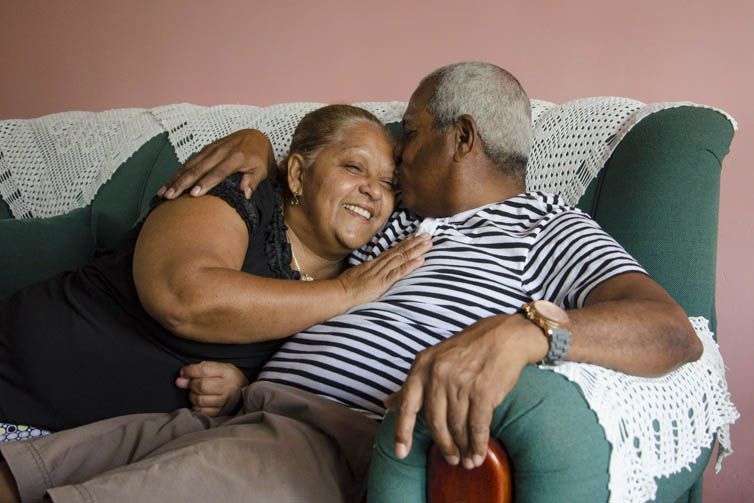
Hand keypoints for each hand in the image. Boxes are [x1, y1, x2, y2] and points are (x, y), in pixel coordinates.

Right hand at [158, 129, 274, 199]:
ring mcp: (211, 149)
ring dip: (176, 178)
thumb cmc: (259, 157)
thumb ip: (253, 180)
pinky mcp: (205, 149)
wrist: (255, 135)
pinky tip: (168, 182)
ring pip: (190, 164)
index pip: (219, 172)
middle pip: (199, 168)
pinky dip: (178, 172)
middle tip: (170, 196)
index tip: (194, 194)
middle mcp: (221, 152)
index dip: (206, 182)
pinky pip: (190, 160)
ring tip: (163, 192)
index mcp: (236, 157)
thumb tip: (245, 194)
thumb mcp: (262, 169)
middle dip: (183, 182)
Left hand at [175, 361, 248, 415]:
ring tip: (196, 393)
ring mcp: (224, 401)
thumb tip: (180, 379)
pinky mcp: (220, 413)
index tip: (183, 372)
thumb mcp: (218, 367)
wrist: (242, 392)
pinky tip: (200, 402)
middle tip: (192, 383)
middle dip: (191, 384)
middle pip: (201, 386)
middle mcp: (227, 387)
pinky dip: (197, 406)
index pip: (204, 370)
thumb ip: (200, 369)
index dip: (189, 371)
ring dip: (193, 396)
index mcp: (226, 372)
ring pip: (200, 400)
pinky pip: (202, 411)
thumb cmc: (227, 378)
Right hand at [337, 234, 431, 305]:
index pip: (392, 251)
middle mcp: (379, 265)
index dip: (405, 244)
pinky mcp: (382, 282)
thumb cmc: (344, 286)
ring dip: (416, 250)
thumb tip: (371, 271)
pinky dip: (410, 265)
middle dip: (414, 243)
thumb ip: (366, 272)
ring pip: (402, 258)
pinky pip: (399, 272)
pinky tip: (421, 260)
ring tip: (428, 243)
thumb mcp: (356, 275)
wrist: (339, 293)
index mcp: (373, 264)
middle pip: (399, 251)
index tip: (415, 237)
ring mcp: (381, 273)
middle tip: (428, 235)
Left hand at [386, 314, 547, 469]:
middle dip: (444, 445)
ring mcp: (460, 383)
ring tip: (467, 460)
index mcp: (422, 366)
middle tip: (450, 459)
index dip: (402, 431)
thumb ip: (413, 384)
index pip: (407, 404)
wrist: (504, 336)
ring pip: (457, 427)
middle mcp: (438, 374)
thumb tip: (387, 404)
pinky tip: (478, 453)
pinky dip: (478, 444)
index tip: (400, 453)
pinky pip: (477, 426)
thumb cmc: (467, 350)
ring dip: (463, 448)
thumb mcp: (434, 359)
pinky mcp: (483, 391)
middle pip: (435, 422)